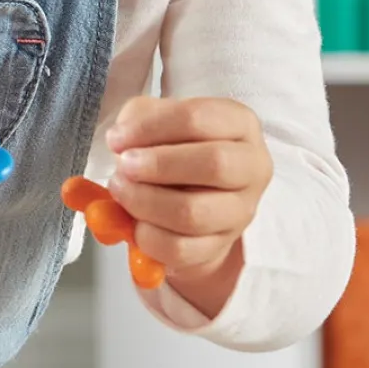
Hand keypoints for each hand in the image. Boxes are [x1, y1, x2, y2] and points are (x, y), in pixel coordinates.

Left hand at [104, 97, 272, 312]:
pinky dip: (146, 237)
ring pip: (193, 213)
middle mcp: (251, 167)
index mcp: (239, 124)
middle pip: (212, 164)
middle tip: (122, 166)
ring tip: (120, 191)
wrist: (191, 194)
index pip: (198, 118)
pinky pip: (180, 249)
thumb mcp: (155, 122)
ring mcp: (240, 211)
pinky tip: (133, 222)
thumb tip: (118, 143)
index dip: (150, 128)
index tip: (116, 139)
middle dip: (157, 165)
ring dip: (145, 202)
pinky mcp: (220, 246)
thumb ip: (133, 124)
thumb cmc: (173, 147)